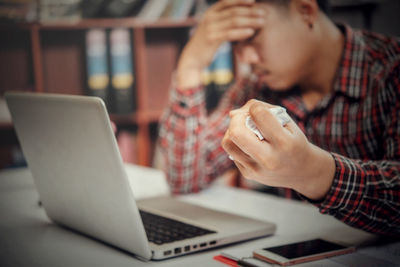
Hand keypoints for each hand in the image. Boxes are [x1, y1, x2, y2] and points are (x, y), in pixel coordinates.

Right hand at [176, 0, 264, 88]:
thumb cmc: (207, 43)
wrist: (193, 57)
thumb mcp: (214, 28)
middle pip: (234, 11)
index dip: (241, 0)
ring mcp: (210, 27)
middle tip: (264, 13)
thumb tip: (242, 16)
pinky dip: (242, 32)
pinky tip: (251, 32)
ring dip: (250, 21)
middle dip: (251, 11)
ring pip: (234, 21)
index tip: (255, 1)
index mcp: (211, 12)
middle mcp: (209, 17)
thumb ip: (224, 20)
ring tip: (262, 22)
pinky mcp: (211, 39)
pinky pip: (230, 33)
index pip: (227, 1)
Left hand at [221, 99, 335, 199]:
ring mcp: (256, 169)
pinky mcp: (248, 174)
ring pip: (228, 143)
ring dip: (232, 130)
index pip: (259, 115)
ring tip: (244, 129)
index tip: (259, 110)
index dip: (255, 107)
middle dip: (237, 118)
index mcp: (284, 142)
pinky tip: (248, 142)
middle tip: (244, 118)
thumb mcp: (287, 122)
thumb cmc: (293, 141)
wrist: (302, 172)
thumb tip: (232, 113)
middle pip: (236, 132)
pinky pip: (232, 152)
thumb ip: (263, 111)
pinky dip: (236, 142)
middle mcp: (269, 158)